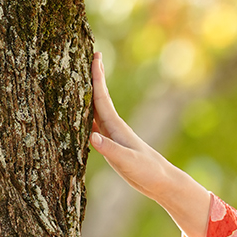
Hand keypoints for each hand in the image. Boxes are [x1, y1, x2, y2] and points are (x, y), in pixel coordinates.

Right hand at [89, 53, 213, 236]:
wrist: (161, 182)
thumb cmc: (148, 172)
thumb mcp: (128, 162)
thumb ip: (111, 150)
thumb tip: (91, 136)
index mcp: (116, 127)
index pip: (102, 98)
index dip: (96, 77)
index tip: (94, 55)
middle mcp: (113, 127)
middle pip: (98, 97)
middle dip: (93, 77)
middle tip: (89, 54)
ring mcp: (112, 135)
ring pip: (94, 110)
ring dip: (86, 94)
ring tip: (77, 79)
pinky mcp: (110, 146)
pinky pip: (92, 125)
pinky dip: (83, 116)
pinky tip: (75, 115)